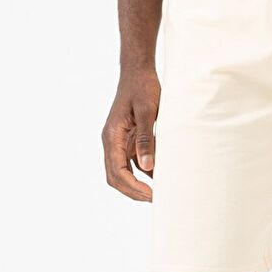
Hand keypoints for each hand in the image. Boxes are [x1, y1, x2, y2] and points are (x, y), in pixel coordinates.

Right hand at [102, 67, 160, 200]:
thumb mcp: (147, 112)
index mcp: (112, 136)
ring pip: (122, 172)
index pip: (117, 171)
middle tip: (156, 199)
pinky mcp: (127, 140)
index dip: (133, 187)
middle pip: (116, 177)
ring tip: (159, 192)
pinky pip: (131, 163)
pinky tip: (160, 177)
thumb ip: (146, 139)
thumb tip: (147, 167)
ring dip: (137, 185)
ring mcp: (118, 142)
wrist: (138, 72)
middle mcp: (111, 142)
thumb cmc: (142, 88)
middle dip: (134, 191)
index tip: (152, 195)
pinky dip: (143, 173)